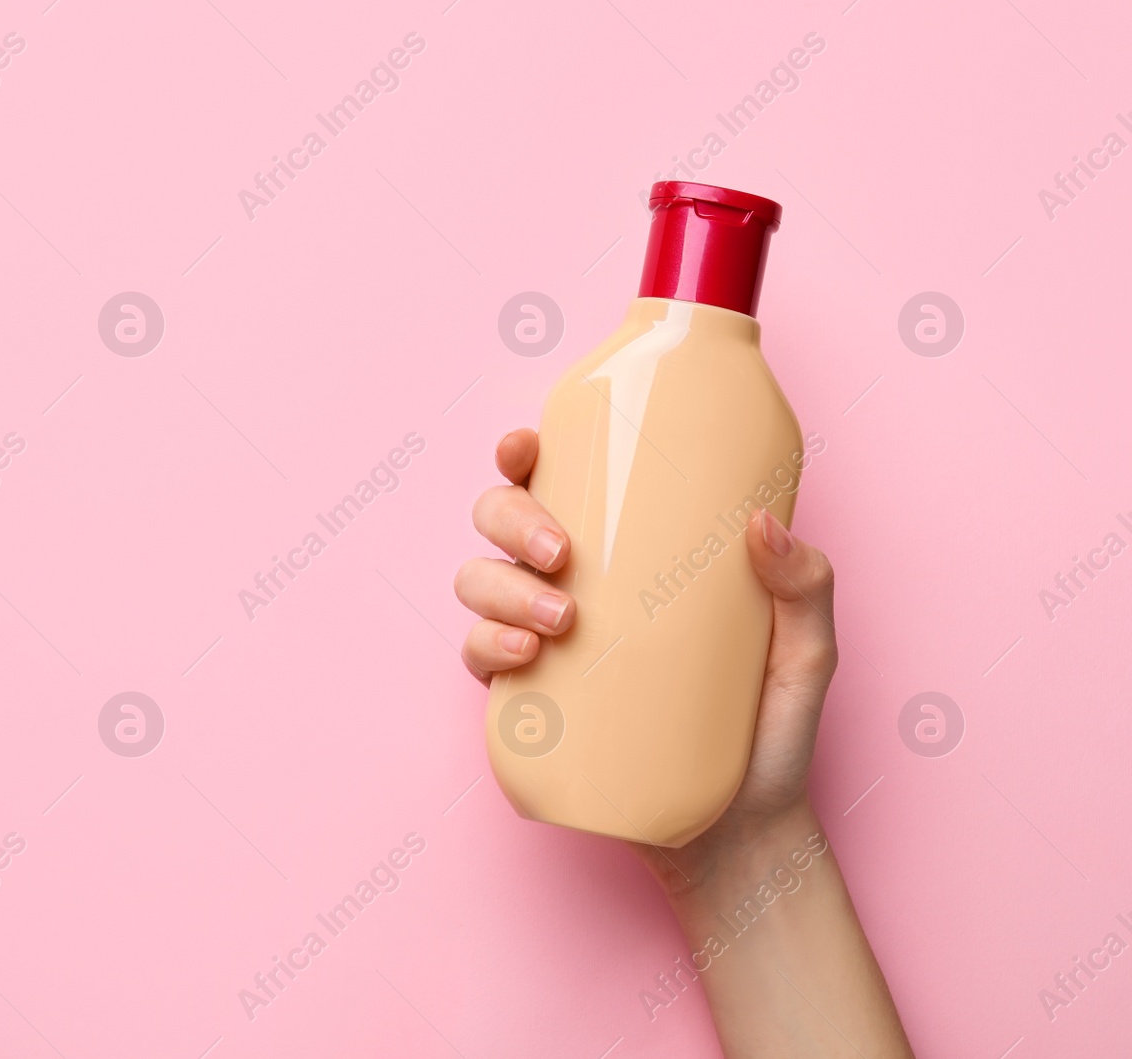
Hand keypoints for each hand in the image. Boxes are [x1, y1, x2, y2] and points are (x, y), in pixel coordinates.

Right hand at [455, 428, 838, 894]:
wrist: (740, 836)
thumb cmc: (770, 731)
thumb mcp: (806, 652)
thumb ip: (804, 587)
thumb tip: (762, 524)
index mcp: (624, 550)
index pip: (557, 481)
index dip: (522, 455)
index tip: (526, 447)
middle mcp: (571, 586)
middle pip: (499, 521)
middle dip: (511, 522)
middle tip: (563, 555)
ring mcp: (542, 642)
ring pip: (478, 582)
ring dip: (501, 588)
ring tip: (559, 620)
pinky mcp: (528, 703)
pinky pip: (476, 656)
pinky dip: (486, 645)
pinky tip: (525, 655)